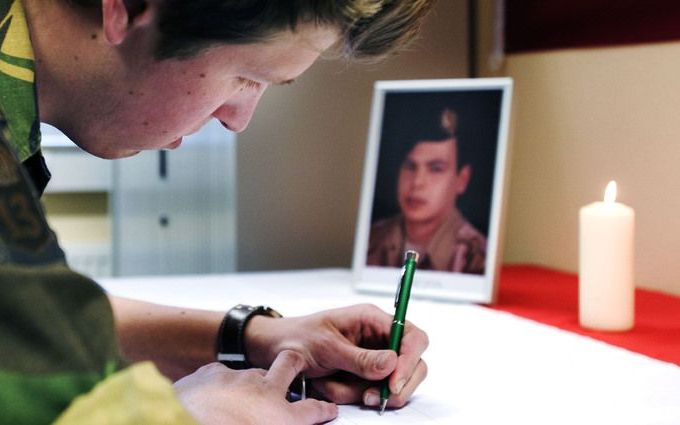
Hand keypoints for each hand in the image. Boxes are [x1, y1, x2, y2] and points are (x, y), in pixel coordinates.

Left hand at [174, 351, 336, 424]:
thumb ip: (278, 424)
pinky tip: (213, 392)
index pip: (313, 410)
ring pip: (252, 371)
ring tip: (244, 392)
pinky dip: (220, 381)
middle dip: (293, 363)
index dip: (323, 409)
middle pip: (288, 366)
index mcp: (280, 417)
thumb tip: (279, 422)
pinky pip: (220, 373)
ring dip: (251, 379)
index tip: (328, 409)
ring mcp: (237, 378)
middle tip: (295, 362)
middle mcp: (264, 391)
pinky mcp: (210, 374)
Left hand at [245, 304, 428, 408]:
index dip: (410, 360)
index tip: (394, 382)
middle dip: (393, 385)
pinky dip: (349, 396)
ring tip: (330, 385)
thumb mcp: (327, 346)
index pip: (412, 336)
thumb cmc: (298, 337)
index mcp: (372, 319)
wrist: (275, 350)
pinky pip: (369, 393)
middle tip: (369, 398)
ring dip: (361, 392)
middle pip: (412, 364)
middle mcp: (378, 337)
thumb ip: (360, 358)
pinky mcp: (363, 376)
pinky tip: (328, 387)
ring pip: (391, 384)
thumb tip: (392, 363)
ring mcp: (373, 358)